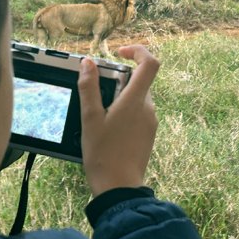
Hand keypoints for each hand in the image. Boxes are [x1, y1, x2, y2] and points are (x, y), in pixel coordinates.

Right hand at [78, 45, 159, 196]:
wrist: (119, 187)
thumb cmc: (103, 154)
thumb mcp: (89, 118)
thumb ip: (89, 88)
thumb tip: (87, 63)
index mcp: (135, 100)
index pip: (150, 63)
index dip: (138, 51)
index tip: (120, 53)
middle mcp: (148, 108)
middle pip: (140, 80)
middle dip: (119, 79)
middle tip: (98, 92)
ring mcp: (150, 122)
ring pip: (138, 98)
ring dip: (120, 97)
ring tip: (99, 115)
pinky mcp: (149, 134)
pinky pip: (139, 113)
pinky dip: (125, 111)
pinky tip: (108, 129)